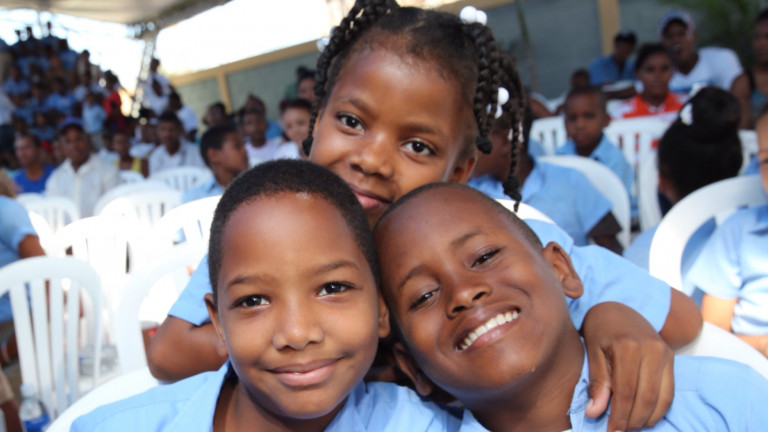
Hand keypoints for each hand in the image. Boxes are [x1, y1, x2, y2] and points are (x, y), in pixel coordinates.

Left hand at [581, 302, 673, 430]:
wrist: (618, 310)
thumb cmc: (600, 331)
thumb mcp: (593, 352)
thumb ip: (597, 382)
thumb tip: (594, 412)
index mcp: (628, 346)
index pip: (626, 391)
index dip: (619, 415)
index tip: (611, 430)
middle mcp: (652, 349)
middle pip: (646, 397)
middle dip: (633, 420)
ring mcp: (665, 353)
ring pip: (661, 397)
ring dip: (647, 419)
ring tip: (630, 427)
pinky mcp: (671, 358)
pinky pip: (669, 392)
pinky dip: (658, 409)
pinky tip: (644, 418)